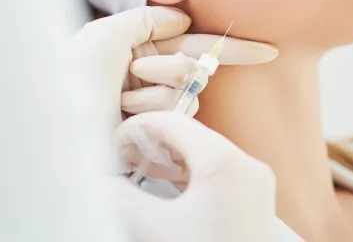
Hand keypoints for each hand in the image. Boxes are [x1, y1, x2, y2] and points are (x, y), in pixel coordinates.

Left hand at [67, 7, 276, 129]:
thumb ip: (147, 19)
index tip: (269, 50)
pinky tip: (124, 124)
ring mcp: (152, 109)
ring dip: (154, 95)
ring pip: (187, 94)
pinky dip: (151, 116)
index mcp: (137, 49)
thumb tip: (182, 19)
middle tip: (131, 75)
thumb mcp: (104, 34)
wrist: (52, 127)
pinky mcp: (153, 135)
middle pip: (194, 67)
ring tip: (119, 103)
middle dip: (167, 67)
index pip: (193, 43)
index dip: (232, 47)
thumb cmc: (72, 78)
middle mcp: (149, 77)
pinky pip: (176, 118)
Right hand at [113, 112, 277, 241]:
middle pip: (191, 137)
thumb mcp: (155, 229)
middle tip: (122, 157)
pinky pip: (217, 176)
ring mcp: (255, 184)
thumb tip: (97, 182)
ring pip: (204, 156)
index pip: (174, 123)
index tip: (113, 144)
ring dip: (168, 161)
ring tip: (136, 170)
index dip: (138, 128)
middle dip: (152, 144)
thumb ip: (121, 199)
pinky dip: (188, 177)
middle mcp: (247, 166)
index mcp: (226, 162)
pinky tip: (163, 187)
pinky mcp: (254, 203)